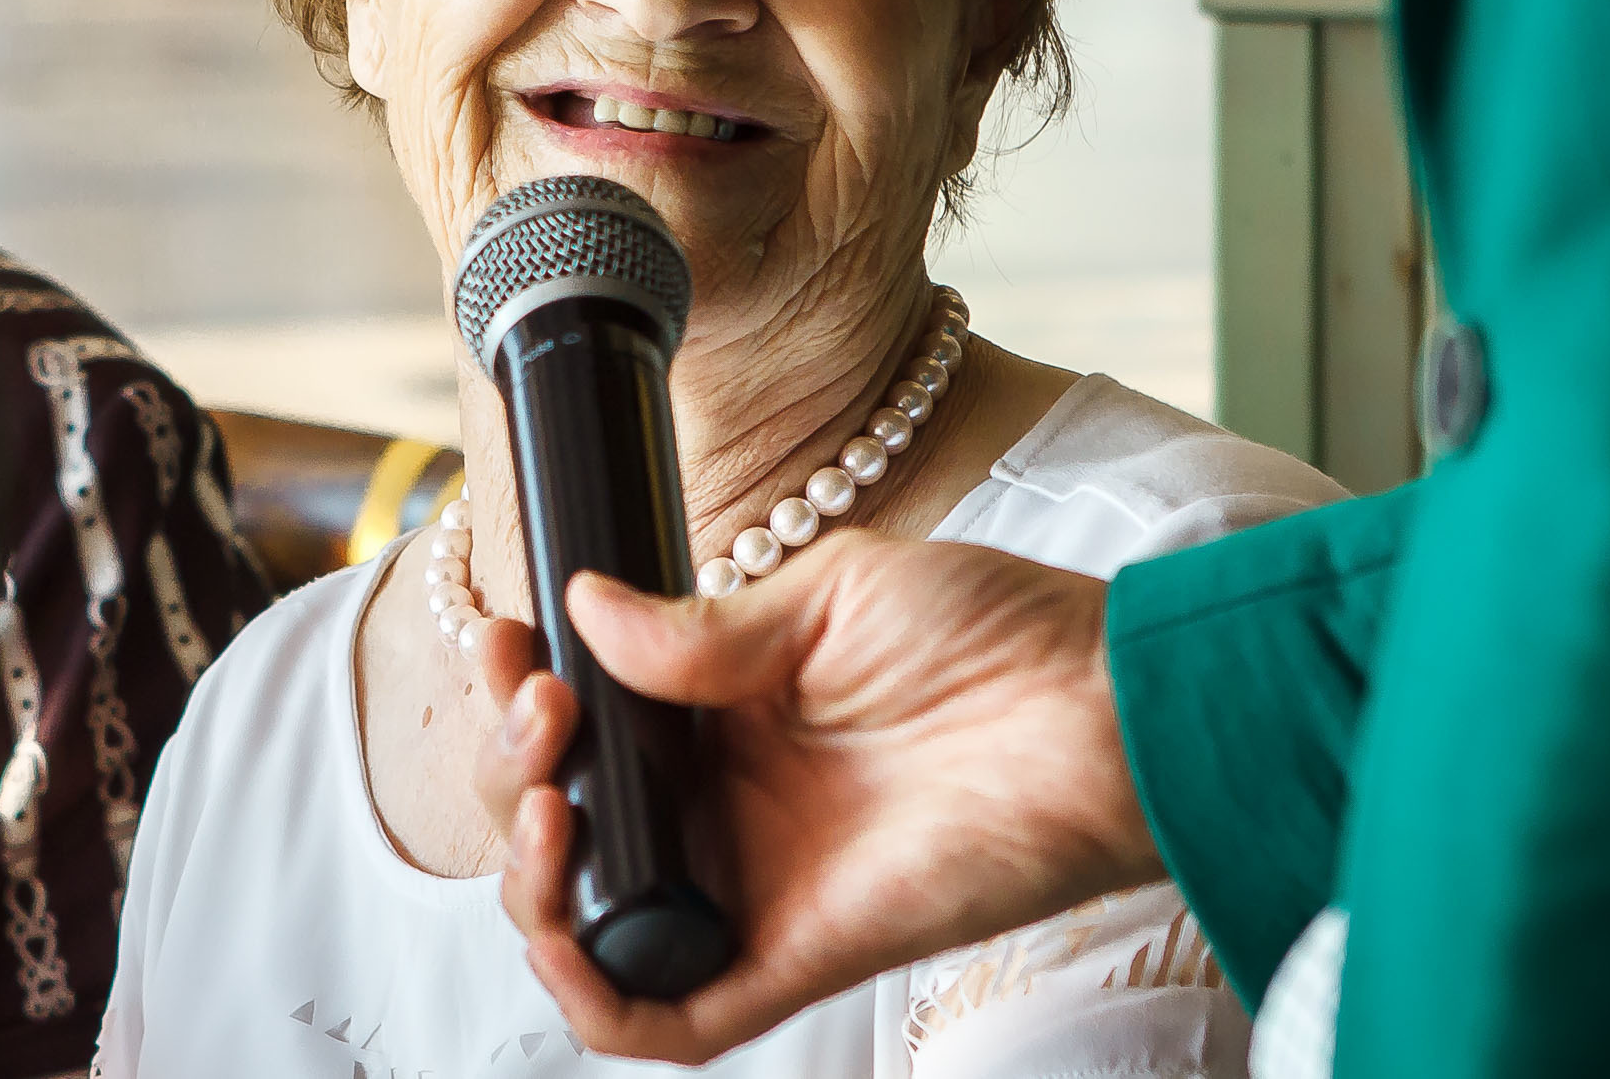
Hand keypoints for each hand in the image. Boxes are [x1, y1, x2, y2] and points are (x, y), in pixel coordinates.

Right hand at [472, 529, 1162, 1063]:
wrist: (1103, 712)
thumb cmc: (996, 636)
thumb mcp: (834, 594)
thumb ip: (704, 625)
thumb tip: (588, 609)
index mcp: (724, 716)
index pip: (585, 728)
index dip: (523, 697)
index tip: (507, 643)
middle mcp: (725, 808)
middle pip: (563, 825)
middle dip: (510, 770)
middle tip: (543, 709)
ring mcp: (752, 887)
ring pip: (590, 926)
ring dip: (529, 876)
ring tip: (552, 799)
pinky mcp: (793, 959)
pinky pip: (666, 1015)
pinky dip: (592, 995)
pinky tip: (564, 926)